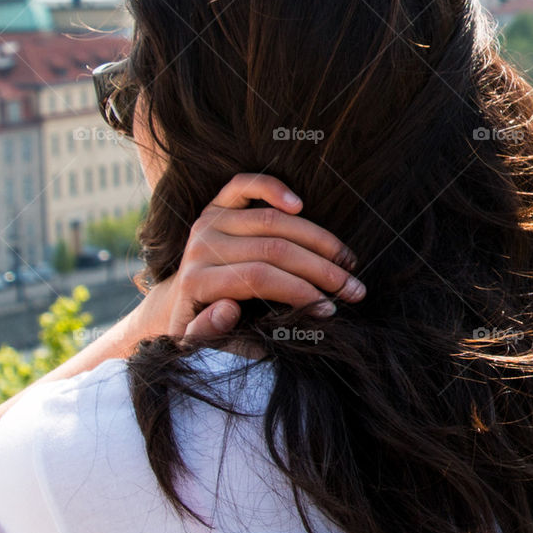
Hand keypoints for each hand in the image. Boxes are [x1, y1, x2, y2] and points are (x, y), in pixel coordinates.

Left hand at [138, 172, 364, 342]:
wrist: (178, 306)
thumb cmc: (199, 331)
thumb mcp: (198, 345)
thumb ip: (208, 333)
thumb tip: (227, 308)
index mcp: (197, 282)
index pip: (258, 279)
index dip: (299, 292)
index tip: (330, 310)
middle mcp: (200, 246)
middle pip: (272, 248)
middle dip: (320, 270)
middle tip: (354, 288)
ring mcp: (208, 222)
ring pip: (271, 221)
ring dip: (317, 239)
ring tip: (347, 260)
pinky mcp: (215, 207)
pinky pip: (242, 186)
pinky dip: (271, 187)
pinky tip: (300, 204)